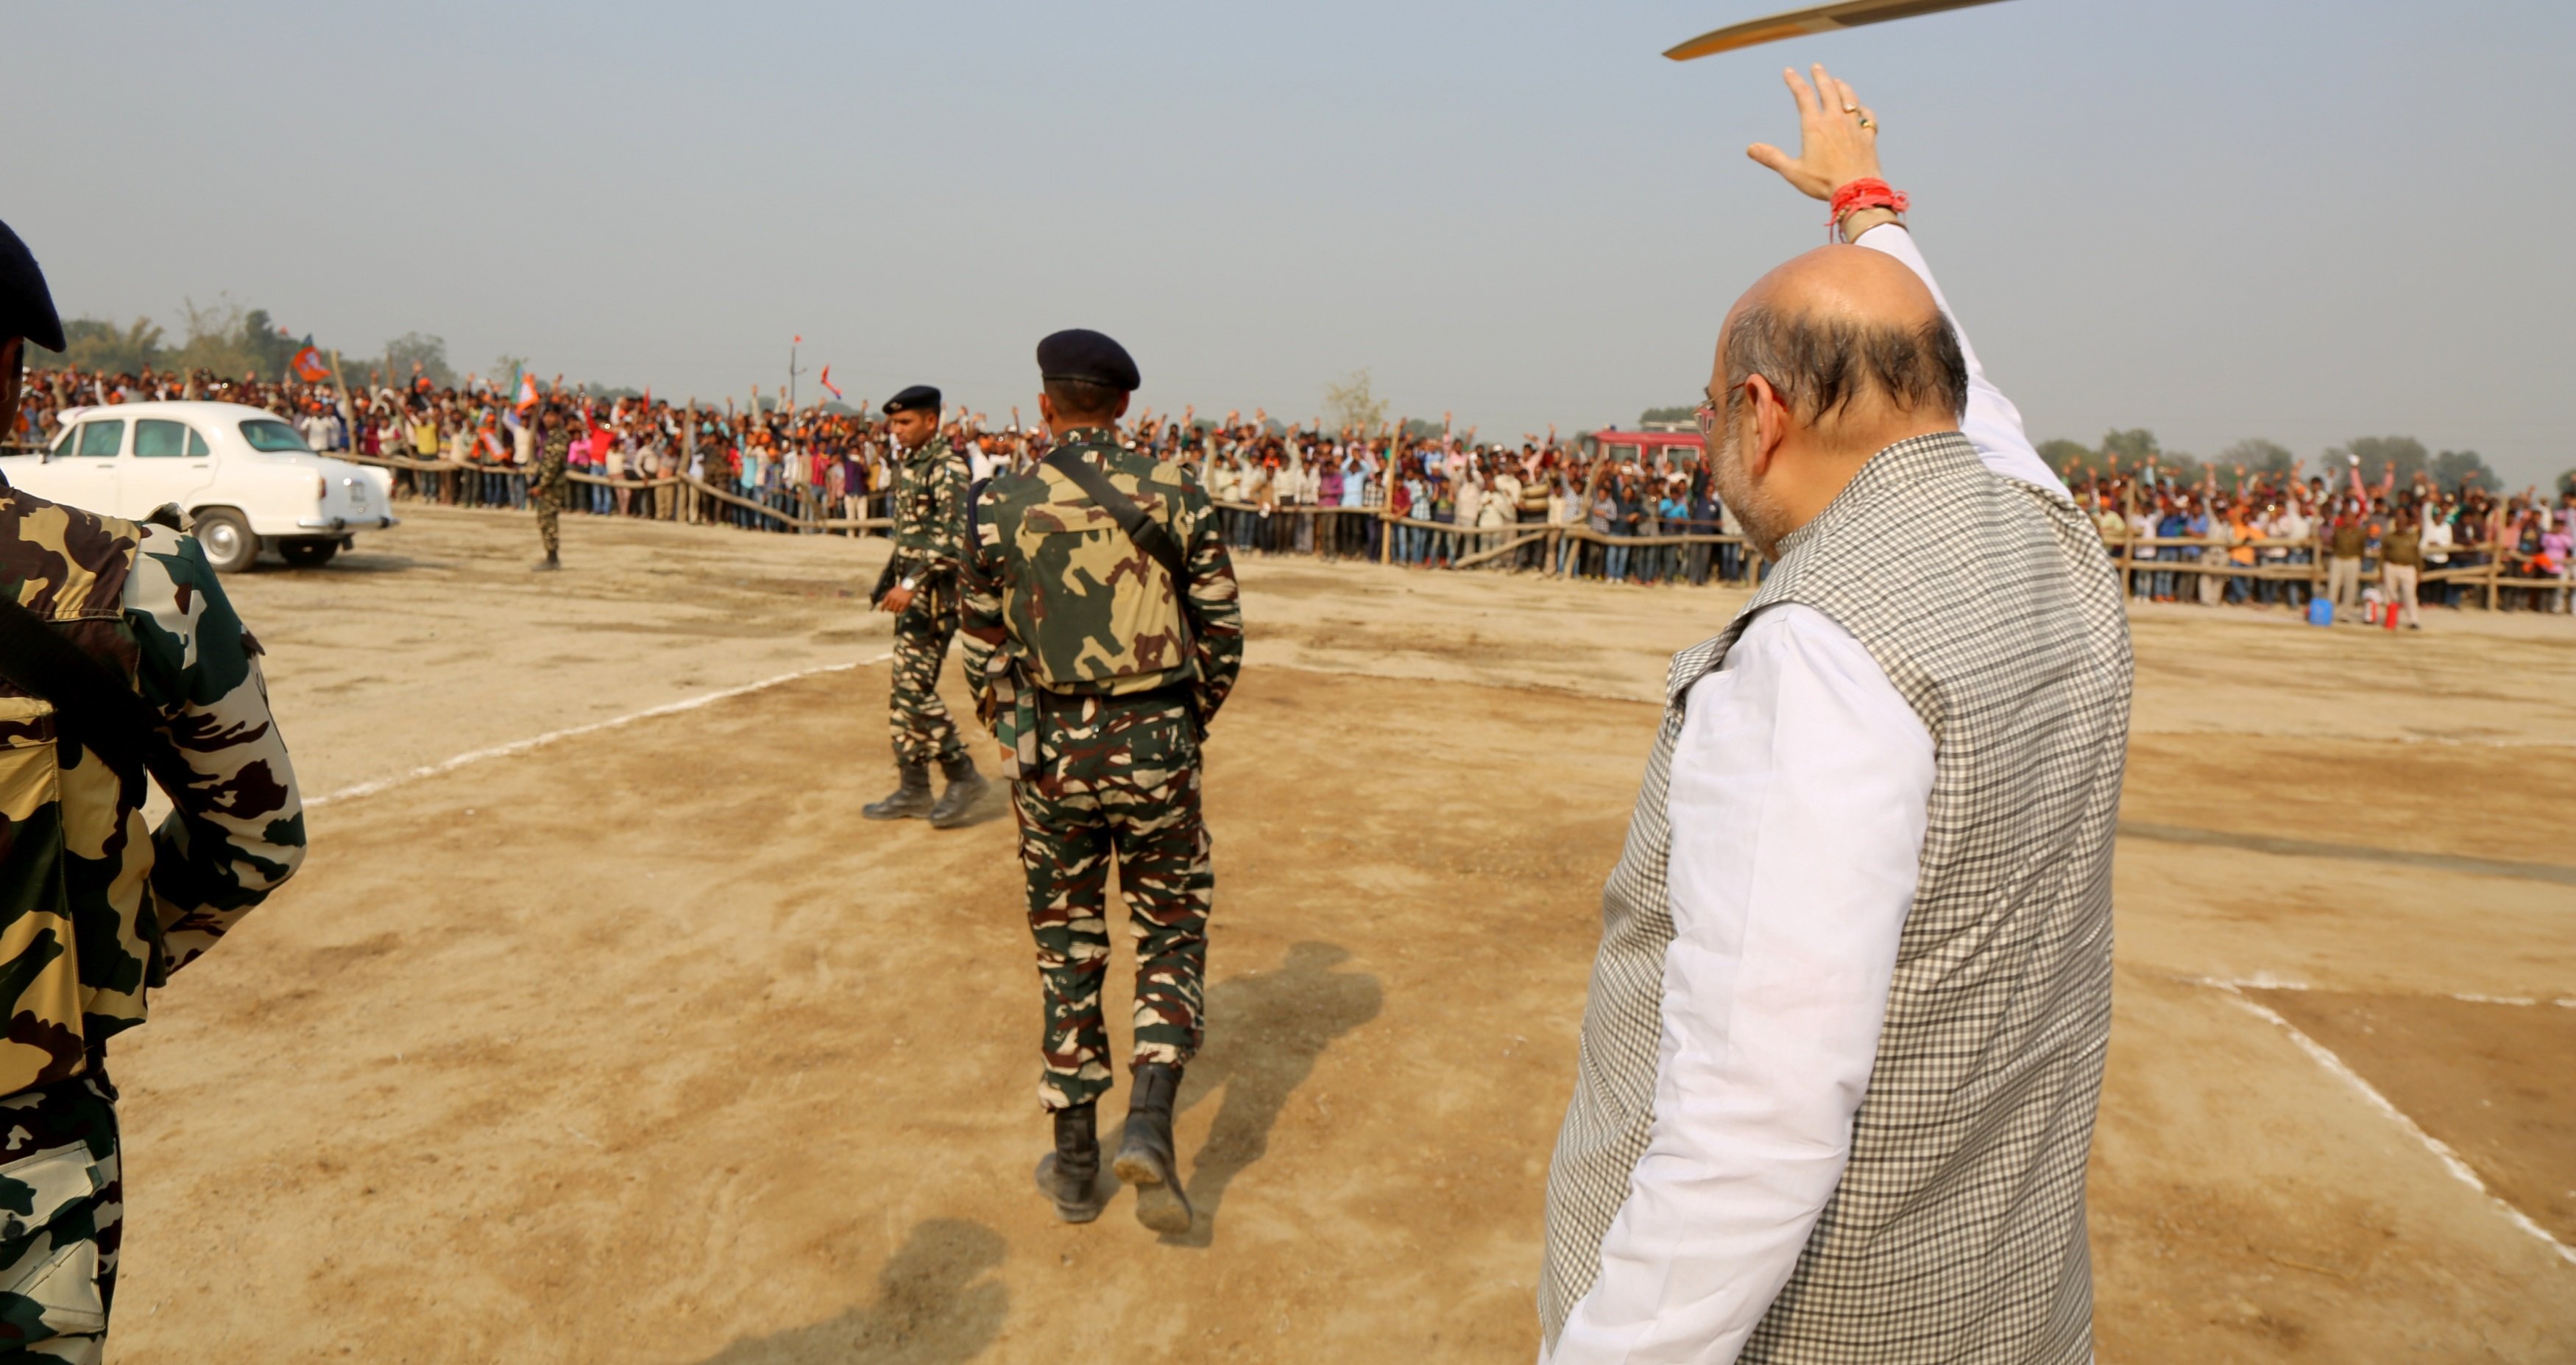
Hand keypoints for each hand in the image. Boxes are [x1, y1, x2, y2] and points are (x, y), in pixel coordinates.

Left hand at [879, 585, 912, 613]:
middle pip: (889, 608)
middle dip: (890, 609)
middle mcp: (893, 598)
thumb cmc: (901, 588)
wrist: (909, 586)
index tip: (882, 610)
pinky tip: (901, 610)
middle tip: (892, 610)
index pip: (884, 603)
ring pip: (894, 610)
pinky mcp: (904, 604)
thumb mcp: (893, 591)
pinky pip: (900, 611)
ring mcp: (899, 601)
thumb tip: (886, 605)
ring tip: (897, 609)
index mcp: (889, 595)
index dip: (882, 608)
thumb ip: (889, 597)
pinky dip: (900, 611)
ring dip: (896, 611)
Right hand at [1747, 64, 1881, 201]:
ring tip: (1837, 81)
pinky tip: (1861, 110)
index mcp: (1815, 126)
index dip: (1794, 81)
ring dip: (1842, 87)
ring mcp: (1854, 127)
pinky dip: (1863, 110)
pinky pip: (1867, 117)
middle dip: (1820, 76)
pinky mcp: (1867, 137)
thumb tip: (1751, 149)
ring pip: (1849, 99)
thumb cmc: (1824, 183)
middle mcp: (1835, 120)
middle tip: (1816, 67)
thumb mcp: (1793, 172)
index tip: (1789, 71)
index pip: (1802, 95)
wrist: (1857, 190)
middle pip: (1828, 90)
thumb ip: (1772, 158)